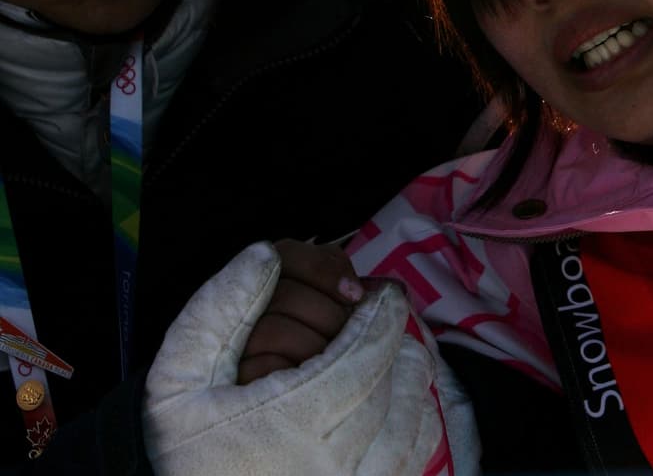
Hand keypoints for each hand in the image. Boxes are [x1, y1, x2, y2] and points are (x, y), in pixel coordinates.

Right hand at [144, 241, 442, 475]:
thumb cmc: (185, 447)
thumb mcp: (177, 378)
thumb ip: (217, 311)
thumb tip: (265, 256)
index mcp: (292, 422)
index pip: (365, 351)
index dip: (380, 312)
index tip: (380, 290)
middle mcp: (334, 463)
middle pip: (389, 378)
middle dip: (387, 338)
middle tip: (378, 316)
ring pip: (411, 414)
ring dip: (404, 374)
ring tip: (385, 351)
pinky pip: (414, 449)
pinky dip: (412, 414)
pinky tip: (390, 396)